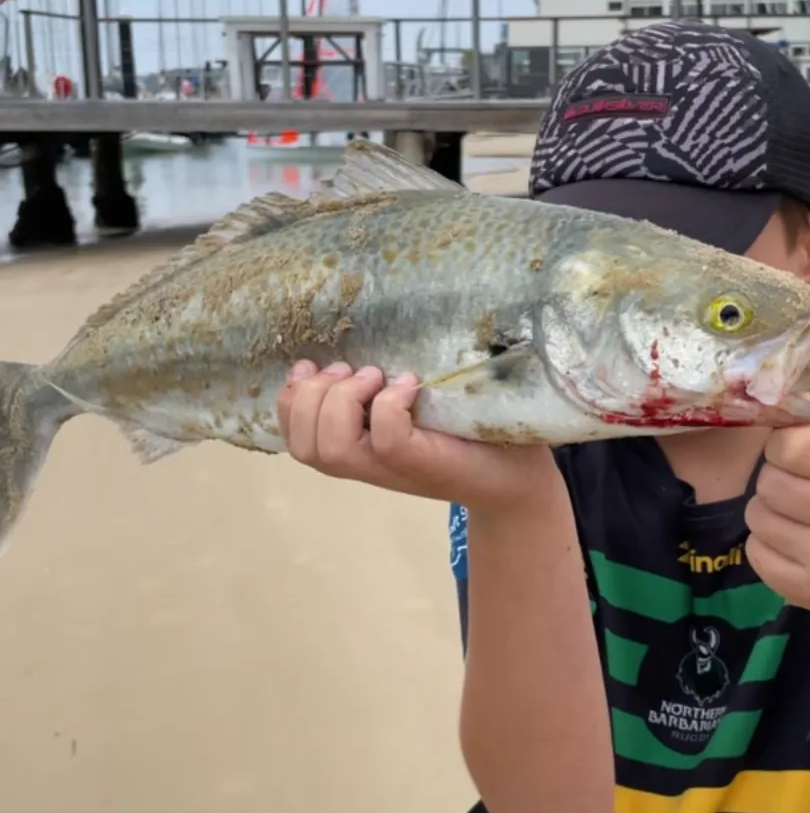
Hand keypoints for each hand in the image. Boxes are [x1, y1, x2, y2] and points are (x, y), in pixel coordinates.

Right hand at [276, 360, 561, 510]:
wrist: (517, 477)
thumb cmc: (469, 433)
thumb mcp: (416, 403)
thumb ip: (382, 383)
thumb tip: (360, 335)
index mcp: (358, 448)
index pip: (294, 436)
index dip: (289, 400)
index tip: (310, 365)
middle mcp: (368, 463)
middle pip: (304, 445)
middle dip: (310, 397)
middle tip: (356, 372)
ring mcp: (393, 468)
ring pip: (331, 448)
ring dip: (342, 402)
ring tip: (375, 377)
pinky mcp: (424, 463)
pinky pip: (386, 439)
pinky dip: (390, 405)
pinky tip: (411, 386)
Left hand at [745, 380, 809, 628]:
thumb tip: (796, 389)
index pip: (792, 444)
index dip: (785, 444)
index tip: (801, 454)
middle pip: (770, 479)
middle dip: (778, 478)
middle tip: (808, 490)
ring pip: (757, 513)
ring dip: (771, 511)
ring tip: (807, 521)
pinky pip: (755, 550)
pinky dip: (769, 546)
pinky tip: (802, 549)